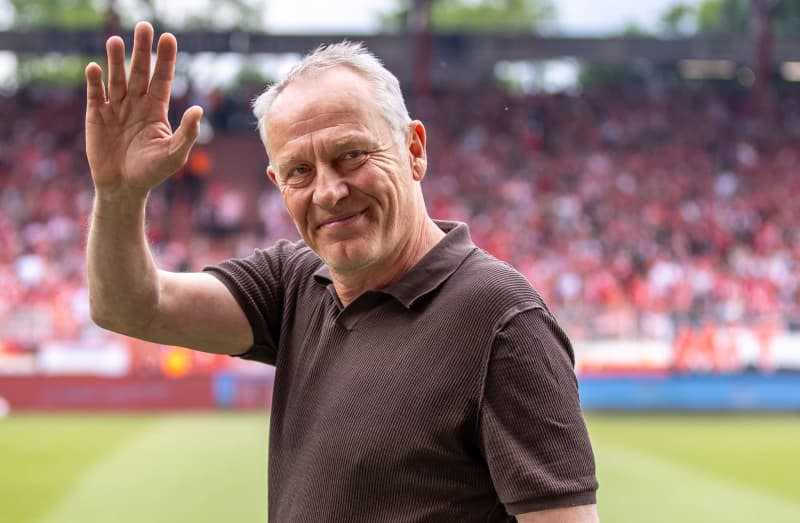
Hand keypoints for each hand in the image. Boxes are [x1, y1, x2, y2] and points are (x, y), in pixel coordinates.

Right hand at [85, 21, 201, 196]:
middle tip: (144, 26)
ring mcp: (116, 108)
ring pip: (117, 78)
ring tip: (116, 41)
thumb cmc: (152, 172)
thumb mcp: (174, 154)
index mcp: (156, 110)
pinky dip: (95, 82)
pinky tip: (94, 68)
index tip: (168, 38)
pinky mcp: (97, 116)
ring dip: (116, 60)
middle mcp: (136, 104)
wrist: (123, 187)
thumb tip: (199, 110)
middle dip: (142, 50)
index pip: (162, 79)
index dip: (165, 59)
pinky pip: (96, 95)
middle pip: (140, 72)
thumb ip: (187, 133)